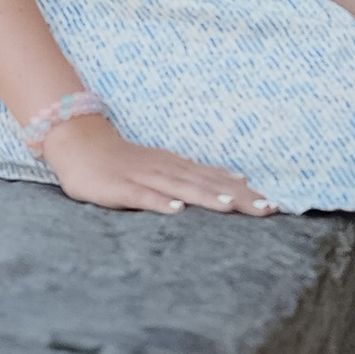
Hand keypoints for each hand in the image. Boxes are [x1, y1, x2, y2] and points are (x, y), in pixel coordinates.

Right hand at [44, 113, 274, 215]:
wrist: (80, 143)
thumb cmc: (126, 161)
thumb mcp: (167, 166)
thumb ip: (199, 175)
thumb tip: (237, 179)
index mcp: (180, 168)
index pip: (218, 181)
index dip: (246, 194)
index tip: (274, 205)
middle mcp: (168, 170)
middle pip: (208, 185)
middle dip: (238, 198)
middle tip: (267, 209)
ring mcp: (144, 178)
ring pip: (181, 188)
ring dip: (206, 197)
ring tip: (230, 207)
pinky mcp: (121, 188)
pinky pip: (143, 196)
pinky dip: (160, 202)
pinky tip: (176, 210)